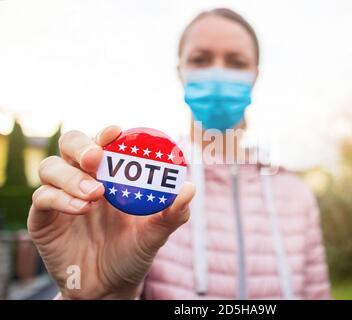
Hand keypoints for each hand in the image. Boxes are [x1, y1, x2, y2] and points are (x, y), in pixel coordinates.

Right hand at [28, 126, 194, 298]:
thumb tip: (189, 188)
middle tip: (96, 158)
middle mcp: (83, 179)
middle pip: (70, 145)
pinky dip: (60, 198)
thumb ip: (172, 213)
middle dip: (81, 145)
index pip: (103, 143)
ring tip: (95, 194)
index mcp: (110, 176)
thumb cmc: (134, 253)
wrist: (109, 288)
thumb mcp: (155, 234)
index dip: (106, 134)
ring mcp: (61, 197)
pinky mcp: (44, 218)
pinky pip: (43, 198)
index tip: (115, 132)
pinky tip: (81, 209)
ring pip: (50, 167)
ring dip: (71, 176)